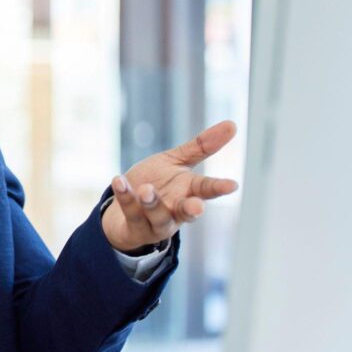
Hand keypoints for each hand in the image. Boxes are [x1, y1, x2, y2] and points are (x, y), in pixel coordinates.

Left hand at [101, 120, 238, 252]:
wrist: (125, 207)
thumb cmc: (156, 182)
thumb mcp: (176, 161)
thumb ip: (201, 147)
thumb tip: (232, 124)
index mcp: (189, 192)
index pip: (207, 189)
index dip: (219, 187)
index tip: (231, 185)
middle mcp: (176, 209)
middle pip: (187, 212)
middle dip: (192, 210)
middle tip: (197, 207)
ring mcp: (156, 221)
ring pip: (158, 216)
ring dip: (153, 203)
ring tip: (146, 190)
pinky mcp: (135, 227)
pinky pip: (131, 213)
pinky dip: (125, 197)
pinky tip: (119, 181)